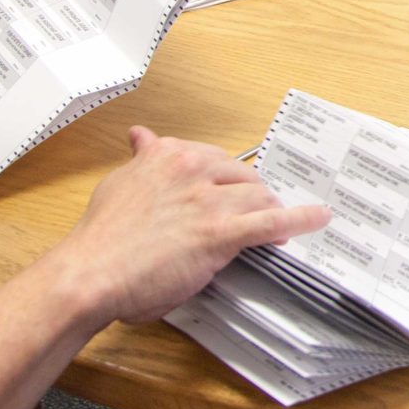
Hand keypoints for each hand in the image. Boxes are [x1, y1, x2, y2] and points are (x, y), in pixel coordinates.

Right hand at [57, 127, 329, 325]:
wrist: (90, 273)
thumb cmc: (101, 238)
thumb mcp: (119, 183)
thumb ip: (141, 159)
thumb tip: (140, 135)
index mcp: (168, 154)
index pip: (215, 158)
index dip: (228, 179)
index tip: (235, 187)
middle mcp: (192, 168)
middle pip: (244, 175)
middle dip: (252, 194)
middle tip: (255, 212)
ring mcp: (208, 200)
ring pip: (260, 195)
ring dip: (271, 209)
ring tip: (279, 225)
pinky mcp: (220, 233)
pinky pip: (272, 221)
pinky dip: (300, 219)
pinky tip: (318, 219)